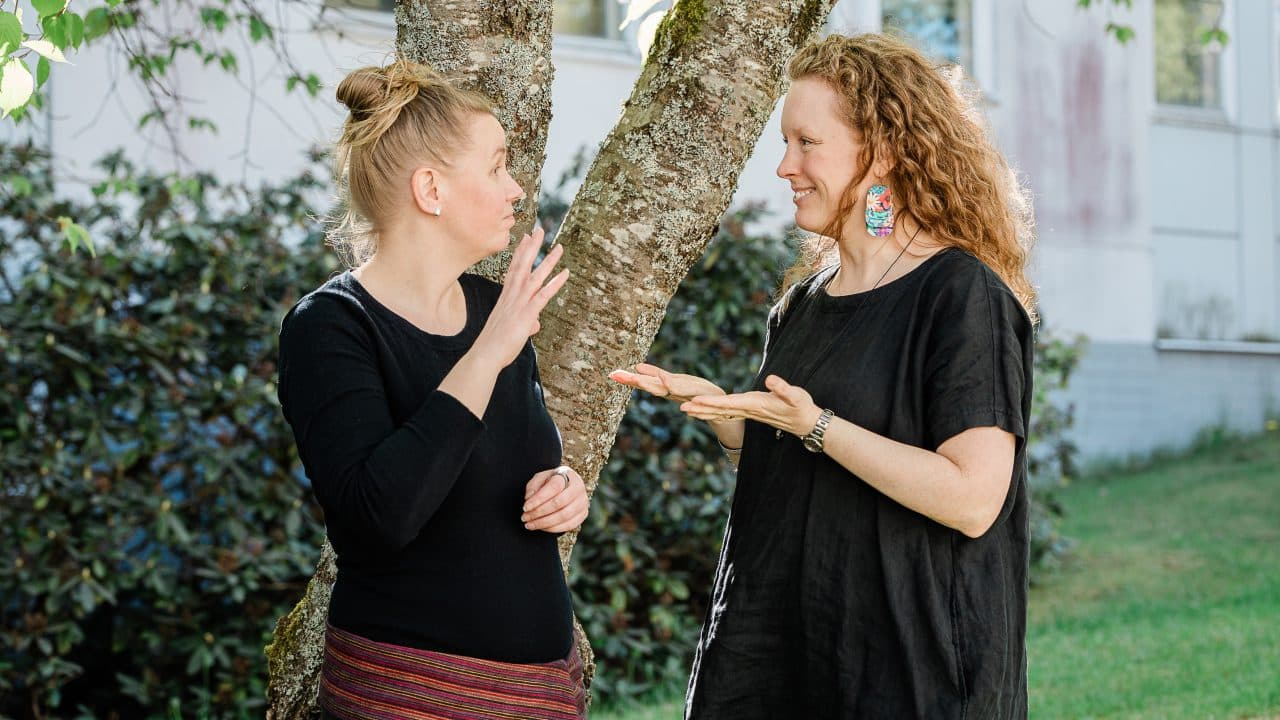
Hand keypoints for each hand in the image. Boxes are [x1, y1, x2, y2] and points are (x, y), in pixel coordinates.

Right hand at [475, 225, 569, 367]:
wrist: (486, 354)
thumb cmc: (496, 345)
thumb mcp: (513, 330)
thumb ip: (526, 323)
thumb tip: (535, 324)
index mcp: (506, 297)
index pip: (514, 269)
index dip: (520, 252)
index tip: (525, 238)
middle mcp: (512, 296)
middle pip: (523, 266)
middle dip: (532, 247)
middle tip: (540, 230)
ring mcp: (519, 303)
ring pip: (535, 276)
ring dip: (548, 261)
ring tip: (559, 247)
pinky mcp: (527, 313)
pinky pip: (543, 295)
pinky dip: (555, 283)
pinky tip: (565, 274)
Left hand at [521, 465, 588, 532]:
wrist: (566, 487)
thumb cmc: (551, 482)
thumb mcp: (540, 478)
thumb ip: (533, 486)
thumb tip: (529, 499)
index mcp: (568, 475)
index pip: (554, 487)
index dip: (538, 499)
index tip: (525, 507)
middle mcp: (579, 487)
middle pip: (559, 503)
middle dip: (539, 512)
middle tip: (525, 518)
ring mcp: (583, 502)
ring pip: (564, 516)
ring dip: (544, 523)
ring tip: (530, 525)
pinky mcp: (583, 514)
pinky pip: (568, 525)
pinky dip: (553, 529)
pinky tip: (541, 527)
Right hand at [608, 363, 723, 403]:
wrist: (716, 403)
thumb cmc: (693, 391)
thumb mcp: (672, 380)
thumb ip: (655, 375)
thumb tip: (637, 367)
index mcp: (663, 387)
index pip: (643, 382)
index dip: (628, 379)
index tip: (612, 374)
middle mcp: (670, 391)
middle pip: (649, 385)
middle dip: (633, 381)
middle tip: (616, 375)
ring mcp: (682, 392)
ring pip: (662, 388)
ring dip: (649, 384)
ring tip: (636, 377)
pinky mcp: (695, 391)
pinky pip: (682, 388)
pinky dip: (672, 385)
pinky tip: (664, 378)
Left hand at [680, 374, 822, 437]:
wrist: (806, 422)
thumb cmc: (801, 407)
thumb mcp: (796, 395)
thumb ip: (783, 388)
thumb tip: (770, 379)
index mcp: (755, 404)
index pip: (729, 403)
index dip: (711, 402)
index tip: (696, 401)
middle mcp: (748, 410)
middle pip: (719, 409)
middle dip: (700, 408)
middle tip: (680, 407)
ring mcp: (748, 412)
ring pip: (720, 412)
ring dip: (703, 412)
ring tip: (684, 410)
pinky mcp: (749, 411)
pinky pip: (726, 413)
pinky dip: (712, 412)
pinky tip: (703, 412)